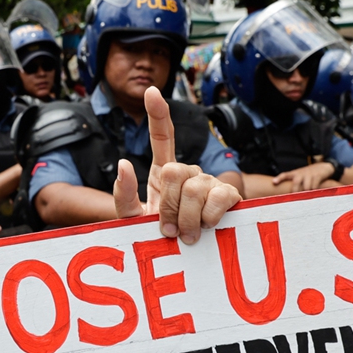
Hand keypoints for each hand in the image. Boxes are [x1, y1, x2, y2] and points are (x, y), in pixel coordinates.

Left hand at [113, 86, 240, 243]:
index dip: (158, 114)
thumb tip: (124, 164)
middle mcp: (189, 173)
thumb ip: (123, 195)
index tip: (151, 91)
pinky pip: (219, 196)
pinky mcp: (228, 196)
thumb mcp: (132, 220)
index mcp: (164, 174)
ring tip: (186, 235)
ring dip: (187, 218)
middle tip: (168, 230)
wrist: (182, 260)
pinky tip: (207, 225)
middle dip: (168, 205)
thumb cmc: (158, 239)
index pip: (162, 137)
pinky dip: (209, 215)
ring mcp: (209, 183)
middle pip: (175, 171)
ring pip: (195, 188)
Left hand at [273, 162, 335, 191]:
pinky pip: (314, 187)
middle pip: (296, 183)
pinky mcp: (317, 176)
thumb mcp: (301, 176)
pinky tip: (315, 191)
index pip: (285, 174)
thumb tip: (289, 197)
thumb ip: (295, 184)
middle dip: (295, 191)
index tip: (274, 182)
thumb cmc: (310, 174)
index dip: (279, 178)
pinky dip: (314, 191)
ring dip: (307, 192)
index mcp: (295, 173)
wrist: (323, 167)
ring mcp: (309, 174)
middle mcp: (301, 173)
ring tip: (308, 194)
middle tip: (296, 197)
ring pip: (306, 187)